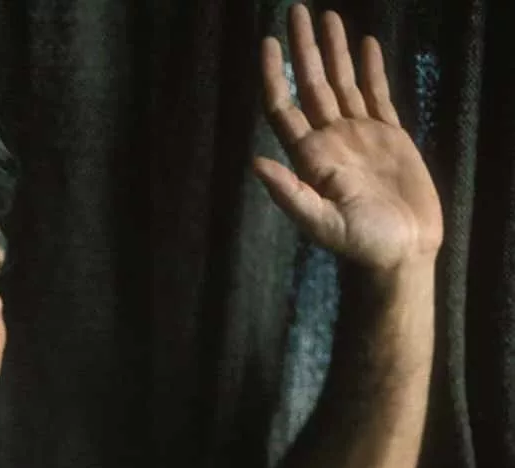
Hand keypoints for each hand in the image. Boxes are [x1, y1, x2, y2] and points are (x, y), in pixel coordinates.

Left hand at [254, 5, 442, 274]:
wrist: (402, 254)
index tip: (268, 43)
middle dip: (304, 47)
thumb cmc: (360, 245)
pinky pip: (377, 95)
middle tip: (296, 10)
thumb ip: (289, 193)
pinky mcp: (390, 139)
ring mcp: (359, 137)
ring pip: (342, 83)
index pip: (284, 106)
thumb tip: (256, 163)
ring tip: (328, 17)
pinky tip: (365, 46)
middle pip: (311, 84)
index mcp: (310, 156)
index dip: (274, 74)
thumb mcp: (320, 222)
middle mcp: (330, 140)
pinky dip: (371, 70)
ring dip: (335, 51)